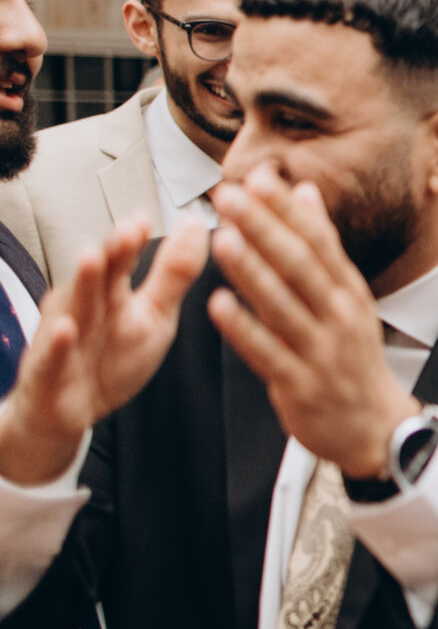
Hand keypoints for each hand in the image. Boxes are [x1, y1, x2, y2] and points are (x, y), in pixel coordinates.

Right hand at [0, 216, 207, 484]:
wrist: (69, 410)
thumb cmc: (112, 358)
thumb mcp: (153, 316)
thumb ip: (174, 273)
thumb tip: (196, 225)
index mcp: (111, 294)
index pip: (122, 260)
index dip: (133, 240)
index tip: (147, 218)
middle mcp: (84, 308)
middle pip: (99, 277)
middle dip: (112, 252)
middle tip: (128, 229)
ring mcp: (65, 338)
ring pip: (73, 307)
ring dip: (82, 283)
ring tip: (92, 256)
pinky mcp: (49, 373)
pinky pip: (52, 357)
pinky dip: (58, 344)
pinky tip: (66, 329)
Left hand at [206, 167, 417, 479]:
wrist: (372, 427)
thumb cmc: (351, 359)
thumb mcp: (348, 298)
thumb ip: (321, 246)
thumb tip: (305, 193)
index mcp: (348, 293)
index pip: (319, 242)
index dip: (287, 210)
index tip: (260, 178)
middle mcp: (339, 318)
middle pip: (300, 266)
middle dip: (264, 229)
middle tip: (231, 197)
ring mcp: (320, 352)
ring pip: (283, 305)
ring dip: (251, 271)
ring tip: (222, 238)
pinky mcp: (300, 385)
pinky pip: (268, 353)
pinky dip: (244, 329)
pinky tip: (219, 305)